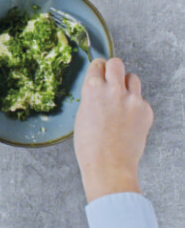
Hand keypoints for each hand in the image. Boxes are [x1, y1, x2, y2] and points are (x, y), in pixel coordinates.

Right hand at [74, 58, 153, 202]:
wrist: (109, 165)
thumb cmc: (90, 145)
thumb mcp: (82, 114)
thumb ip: (92, 97)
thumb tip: (99, 89)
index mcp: (92, 89)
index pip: (98, 65)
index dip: (98, 69)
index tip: (99, 72)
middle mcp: (113, 90)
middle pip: (117, 63)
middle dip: (113, 69)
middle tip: (111, 78)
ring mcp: (132, 99)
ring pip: (133, 78)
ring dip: (126, 84)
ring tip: (121, 98)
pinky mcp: (146, 110)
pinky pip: (141, 99)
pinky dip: (135, 105)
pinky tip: (128, 119)